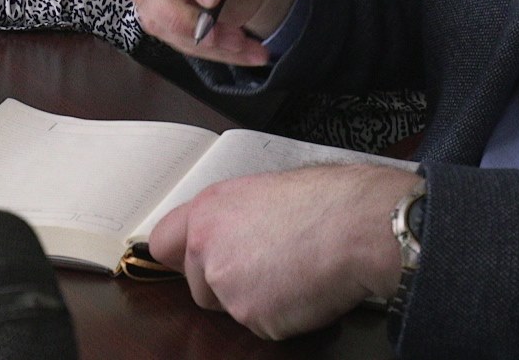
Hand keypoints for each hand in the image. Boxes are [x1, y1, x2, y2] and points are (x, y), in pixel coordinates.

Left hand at [148, 163, 416, 339]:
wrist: (355, 226)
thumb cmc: (323, 203)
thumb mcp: (261, 193)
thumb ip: (229, 219)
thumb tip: (226, 237)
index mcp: (207, 210)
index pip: (163, 242)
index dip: (179, 258)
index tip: (191, 265)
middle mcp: (205, 247)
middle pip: (197, 286)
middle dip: (225, 286)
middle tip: (267, 267)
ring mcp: (226, 284)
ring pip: (229, 308)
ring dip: (255, 301)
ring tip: (291, 271)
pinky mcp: (251, 314)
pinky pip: (262, 325)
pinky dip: (283, 316)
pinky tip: (303, 288)